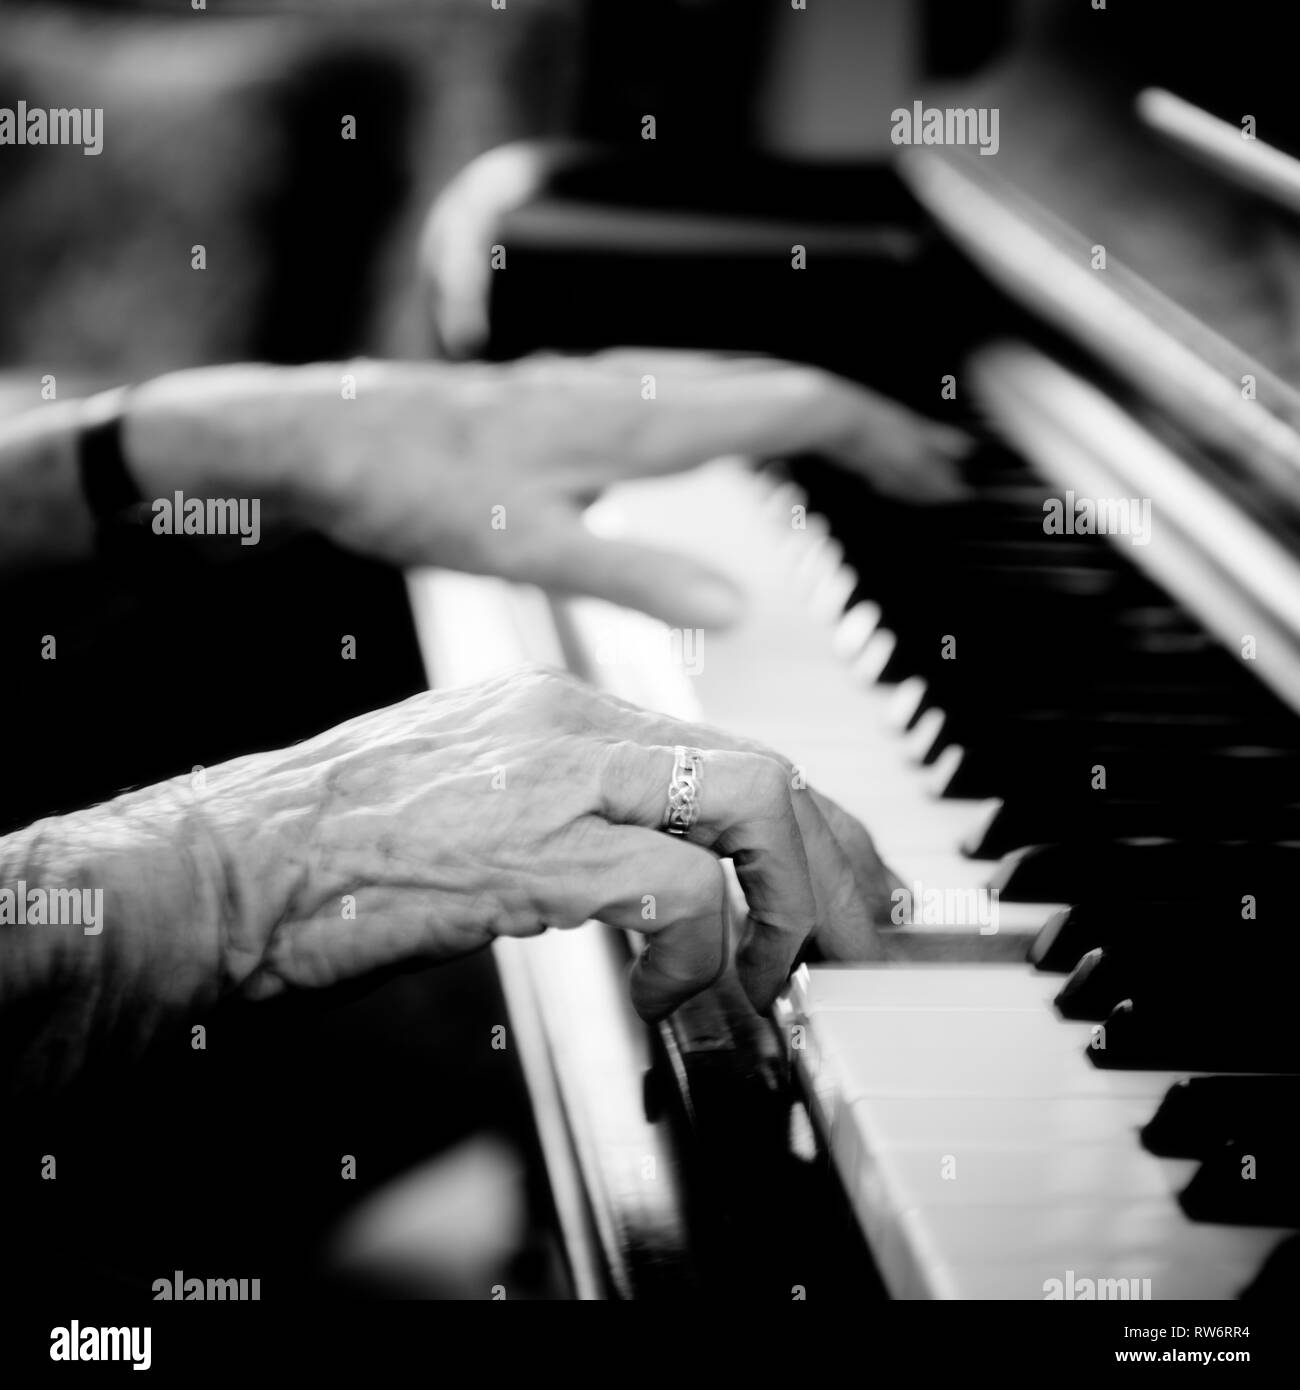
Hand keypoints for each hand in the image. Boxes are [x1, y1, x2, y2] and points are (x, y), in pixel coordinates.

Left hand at [125, 352, 969, 626]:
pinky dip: (759, 420)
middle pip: (789, 390)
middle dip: (873, 430)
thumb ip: (636, 574)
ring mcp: (609, 390)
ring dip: (820, 421)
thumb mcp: (524, 548)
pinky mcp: (581, 404)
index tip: (941, 478)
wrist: (321, 436)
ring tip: (873, 459)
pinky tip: (749, 447)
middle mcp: (635, 391)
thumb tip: (740, 605)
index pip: (799, 408)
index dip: (882, 441)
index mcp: (641, 420)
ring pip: (746, 387)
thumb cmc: (407, 485)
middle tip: (935, 474)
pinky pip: (701, 398)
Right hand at [204, 668, 901, 1019]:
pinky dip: (700, 957)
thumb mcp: (476, 803)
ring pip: (756, 803)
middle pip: (770, 767)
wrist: (222, 866)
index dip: (811, 825)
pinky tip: (666, 1000)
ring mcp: (556, 772)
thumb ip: (574, 818)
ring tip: (763, 984)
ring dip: (786, 910)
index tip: (847, 884)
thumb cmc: (330, 849)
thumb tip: (664, 877)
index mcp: (560, 706)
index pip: (730, 747)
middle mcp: (572, 719)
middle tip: (858, 942)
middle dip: (838, 866)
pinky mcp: (534, 844)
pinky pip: (682, 891)